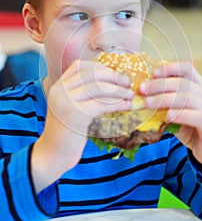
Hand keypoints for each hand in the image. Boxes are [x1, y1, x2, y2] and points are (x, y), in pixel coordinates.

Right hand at [32, 59, 132, 191]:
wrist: (52, 154)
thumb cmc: (66, 132)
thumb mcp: (70, 107)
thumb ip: (81, 94)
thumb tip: (110, 83)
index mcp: (58, 86)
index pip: (79, 66)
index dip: (99, 67)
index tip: (113, 74)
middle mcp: (60, 90)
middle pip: (91, 74)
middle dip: (113, 77)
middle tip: (128, 83)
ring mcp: (67, 101)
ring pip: (99, 87)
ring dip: (119, 90)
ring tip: (130, 95)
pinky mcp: (76, 114)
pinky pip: (102, 104)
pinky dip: (117, 104)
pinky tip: (126, 106)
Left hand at [139, 61, 201, 179]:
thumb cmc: (189, 127)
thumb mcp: (174, 111)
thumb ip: (164, 102)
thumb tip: (141, 94)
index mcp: (199, 86)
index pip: (187, 69)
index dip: (169, 68)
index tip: (152, 73)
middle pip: (183, 83)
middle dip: (159, 85)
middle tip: (141, 89)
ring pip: (188, 98)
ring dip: (164, 99)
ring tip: (147, 103)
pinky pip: (197, 116)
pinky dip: (180, 114)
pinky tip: (167, 116)